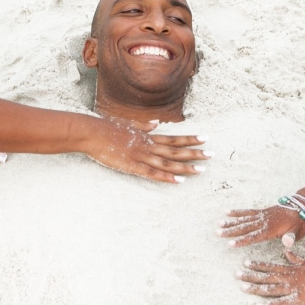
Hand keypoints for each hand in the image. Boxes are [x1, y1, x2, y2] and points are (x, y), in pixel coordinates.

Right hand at [85, 118, 209, 183]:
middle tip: (211, 155)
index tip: (205, 138)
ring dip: (185, 167)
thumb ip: (143, 126)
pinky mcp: (132, 166)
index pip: (174, 139)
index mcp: (148, 136)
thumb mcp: (128, 124)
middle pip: (176, 151)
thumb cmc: (107, 127)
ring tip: (201, 170)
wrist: (92, 132)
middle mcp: (149, 145)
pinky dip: (166, 178)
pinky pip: (152, 174)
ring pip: (168, 163)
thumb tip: (156, 123)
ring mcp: (141, 156)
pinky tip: (179, 181)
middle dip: (195, 153)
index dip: (190, 139)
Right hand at [218, 206, 304, 247]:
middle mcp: (264, 221)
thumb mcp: (299, 231)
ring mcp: (262, 215)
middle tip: (217, 233)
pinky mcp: (262, 211)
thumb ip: (292, 237)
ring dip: (230, 222)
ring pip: (243, 219)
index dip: (242, 241)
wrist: (302, 206)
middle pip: (244, 227)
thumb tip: (286, 242)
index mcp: (271, 229)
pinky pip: (247, 212)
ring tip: (218, 224)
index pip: (254, 236)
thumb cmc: (300, 222)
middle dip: (230, 231)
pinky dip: (237, 212)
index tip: (230, 244)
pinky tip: (227, 212)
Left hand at [237, 250, 304, 304]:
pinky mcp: (297, 299)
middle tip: (236, 274)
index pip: (270, 266)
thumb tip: (286, 251)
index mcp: (290, 269)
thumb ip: (295, 258)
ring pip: (269, 288)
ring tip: (242, 287)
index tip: (245, 262)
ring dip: (255, 288)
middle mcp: (287, 277)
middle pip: (266, 277)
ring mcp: (291, 288)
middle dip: (250, 276)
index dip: (257, 265)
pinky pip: (280, 303)